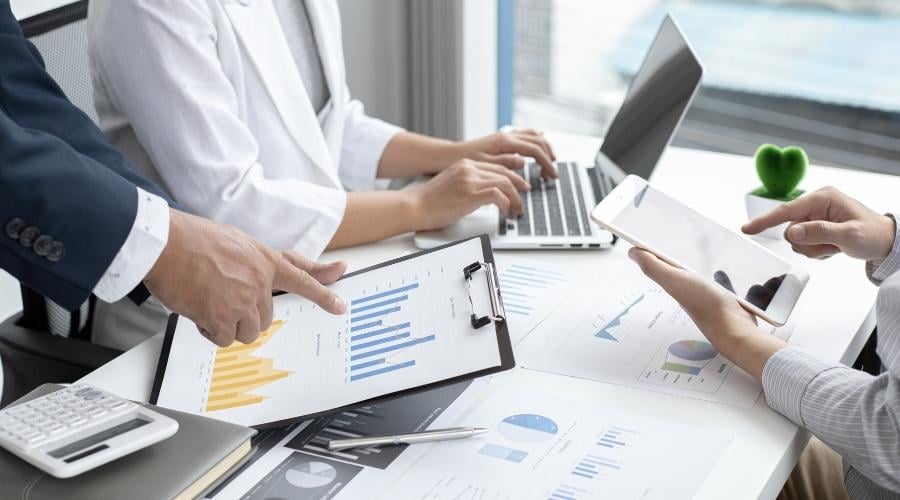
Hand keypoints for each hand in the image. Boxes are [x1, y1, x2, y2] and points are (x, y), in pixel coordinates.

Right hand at [144, 209, 346, 346]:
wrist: (165, 243)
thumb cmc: (193, 240)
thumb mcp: (237, 242)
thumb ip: (257, 262)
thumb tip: (266, 279)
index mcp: (265, 260)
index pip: (302, 277)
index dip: (323, 294)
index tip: (341, 306)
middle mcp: (260, 281)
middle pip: (265, 318)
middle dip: (244, 316)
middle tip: (220, 297)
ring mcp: (243, 300)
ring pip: (247, 332)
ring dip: (228, 326)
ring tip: (208, 303)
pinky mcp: (222, 316)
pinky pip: (224, 339)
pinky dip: (210, 331)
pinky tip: (197, 310)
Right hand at [409, 159, 530, 229]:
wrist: (414, 207)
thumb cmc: (430, 201)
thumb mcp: (453, 184)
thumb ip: (470, 183)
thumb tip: (488, 194)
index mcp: (465, 164)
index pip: (498, 167)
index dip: (513, 178)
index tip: (520, 188)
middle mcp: (469, 168)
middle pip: (505, 173)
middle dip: (519, 188)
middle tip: (523, 200)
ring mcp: (469, 180)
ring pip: (505, 183)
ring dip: (515, 199)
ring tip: (516, 210)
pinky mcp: (469, 194)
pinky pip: (498, 195)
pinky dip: (506, 204)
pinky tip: (505, 212)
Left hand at [456, 128, 556, 177]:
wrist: (447, 156)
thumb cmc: (462, 162)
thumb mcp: (483, 165)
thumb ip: (504, 163)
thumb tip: (524, 162)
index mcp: (504, 142)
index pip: (534, 150)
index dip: (546, 163)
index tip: (552, 176)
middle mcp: (506, 136)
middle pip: (538, 141)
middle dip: (549, 156)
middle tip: (552, 174)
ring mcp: (504, 136)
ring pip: (533, 136)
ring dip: (544, 148)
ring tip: (549, 163)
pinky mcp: (501, 140)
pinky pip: (524, 136)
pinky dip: (535, 141)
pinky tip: (538, 147)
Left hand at [628, 248, 785, 380]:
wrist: (735, 328)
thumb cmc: (705, 305)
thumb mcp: (675, 280)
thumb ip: (654, 267)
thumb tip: (631, 252)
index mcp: (674, 283)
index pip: (661, 264)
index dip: (656, 250)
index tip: (654, 233)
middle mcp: (688, 290)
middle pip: (679, 269)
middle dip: (677, 254)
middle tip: (676, 239)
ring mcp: (707, 295)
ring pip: (701, 276)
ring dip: (699, 265)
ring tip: (700, 253)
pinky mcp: (725, 298)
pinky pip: (722, 283)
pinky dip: (722, 275)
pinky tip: (725, 270)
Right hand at [743, 187, 895, 260]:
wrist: (887, 242)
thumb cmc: (873, 235)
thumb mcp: (849, 235)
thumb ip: (819, 232)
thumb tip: (790, 232)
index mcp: (823, 198)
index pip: (786, 210)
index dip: (765, 221)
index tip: (746, 229)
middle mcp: (815, 204)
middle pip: (790, 230)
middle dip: (808, 243)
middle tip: (831, 246)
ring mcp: (814, 216)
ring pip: (795, 240)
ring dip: (814, 249)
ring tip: (835, 247)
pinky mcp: (815, 226)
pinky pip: (803, 244)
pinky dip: (817, 250)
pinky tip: (833, 247)